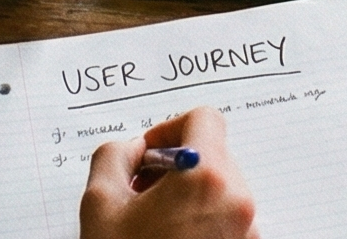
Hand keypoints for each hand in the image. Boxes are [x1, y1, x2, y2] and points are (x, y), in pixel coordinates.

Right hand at [81, 108, 257, 238]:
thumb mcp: (99, 203)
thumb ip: (113, 156)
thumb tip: (131, 148)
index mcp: (206, 176)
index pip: (206, 119)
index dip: (171, 128)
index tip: (149, 155)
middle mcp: (237, 200)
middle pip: (214, 154)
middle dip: (176, 165)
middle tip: (141, 191)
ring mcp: (247, 230)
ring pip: (222, 188)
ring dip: (189, 193)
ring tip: (154, 221)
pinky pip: (228, 218)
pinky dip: (202, 218)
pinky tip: (171, 238)